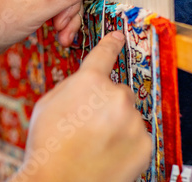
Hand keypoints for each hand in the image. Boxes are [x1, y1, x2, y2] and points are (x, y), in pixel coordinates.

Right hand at [11, 32, 151, 181]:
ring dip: (117, 124)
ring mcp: (132, 121)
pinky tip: (107, 153)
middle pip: (117, 91)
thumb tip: (85, 84)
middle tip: (89, 123)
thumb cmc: (48, 145)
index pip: (104, 54)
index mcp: (89, 81)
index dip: (111, 44)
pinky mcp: (144, 144)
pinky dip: (126, 142)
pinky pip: (137, 135)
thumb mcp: (48, 103)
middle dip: (106, 103)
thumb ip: (72, 86)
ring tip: (95, 143)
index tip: (118, 37)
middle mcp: (115, 96)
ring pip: (128, 115)